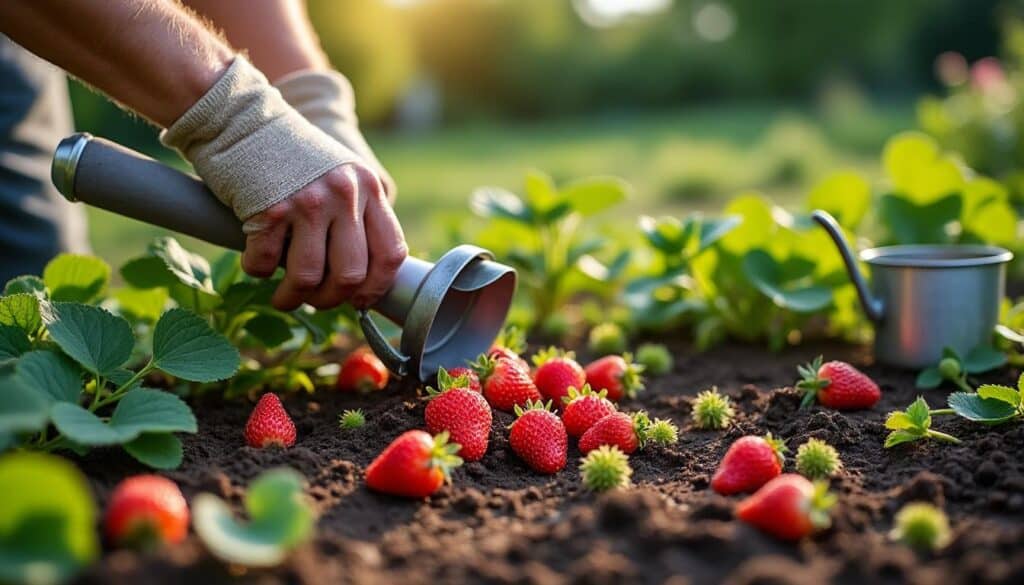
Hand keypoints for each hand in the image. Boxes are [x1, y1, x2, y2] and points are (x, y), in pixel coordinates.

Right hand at [240, 163, 407, 311]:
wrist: (238, 118)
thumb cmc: (287, 155)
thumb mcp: (338, 173)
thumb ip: (355, 213)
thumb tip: (360, 278)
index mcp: (368, 187)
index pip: (391, 252)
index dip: (376, 287)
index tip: (359, 301)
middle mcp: (345, 195)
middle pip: (351, 274)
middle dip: (330, 299)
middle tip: (314, 300)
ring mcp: (309, 202)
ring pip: (308, 277)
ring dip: (292, 297)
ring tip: (283, 297)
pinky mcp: (270, 210)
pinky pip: (267, 264)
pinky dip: (258, 271)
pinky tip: (256, 262)